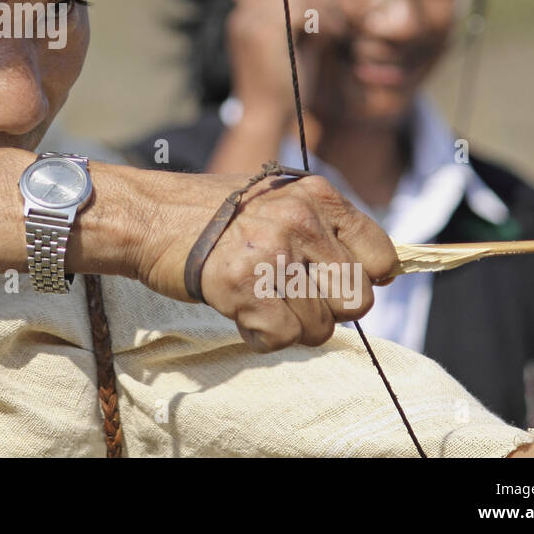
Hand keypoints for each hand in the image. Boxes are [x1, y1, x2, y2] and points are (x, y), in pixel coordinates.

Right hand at [134, 169, 397, 350]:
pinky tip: (241, 312)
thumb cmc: (214, 212)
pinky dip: (261, 336)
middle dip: (326, 309)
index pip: (383, 258)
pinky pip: (282, 339)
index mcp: (318, 195)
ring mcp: (274, 254)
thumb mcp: (279, 199)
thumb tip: (374, 274)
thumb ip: (323, 229)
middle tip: (288, 294)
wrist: (151, 215)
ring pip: (319, 328)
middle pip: (357, 301)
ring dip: (290, 325)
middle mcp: (302, 220)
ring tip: (257, 298)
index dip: (363, 279)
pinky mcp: (245, 287)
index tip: (334, 282)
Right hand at [225, 0, 344, 136]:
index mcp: (245, 16)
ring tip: (336, 28)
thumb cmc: (285, 87)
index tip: (331, 3)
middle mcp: (242, 14)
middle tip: (337, 15)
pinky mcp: (263, 34)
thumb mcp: (294, 44)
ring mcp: (250, 22)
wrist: (266, 120)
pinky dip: (323, 18)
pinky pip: (302, 8)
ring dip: (325, 4)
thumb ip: (303, 17)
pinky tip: (331, 36)